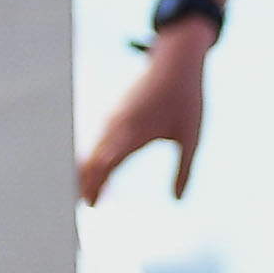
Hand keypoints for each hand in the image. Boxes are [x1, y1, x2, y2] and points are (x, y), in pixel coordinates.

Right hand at [79, 29, 207, 205]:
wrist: (176, 61)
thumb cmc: (186, 99)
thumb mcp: (191, 137)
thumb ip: (184, 169)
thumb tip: (177, 200)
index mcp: (135, 132)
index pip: (108, 162)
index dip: (96, 183)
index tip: (91, 204)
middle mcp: (118, 125)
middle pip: (93, 160)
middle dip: (85, 185)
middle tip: (82, 211)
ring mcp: (113, 118)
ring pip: (92, 150)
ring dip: (87, 174)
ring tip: (82, 199)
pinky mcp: (115, 114)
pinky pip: (99, 141)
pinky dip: (94, 161)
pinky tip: (96, 178)